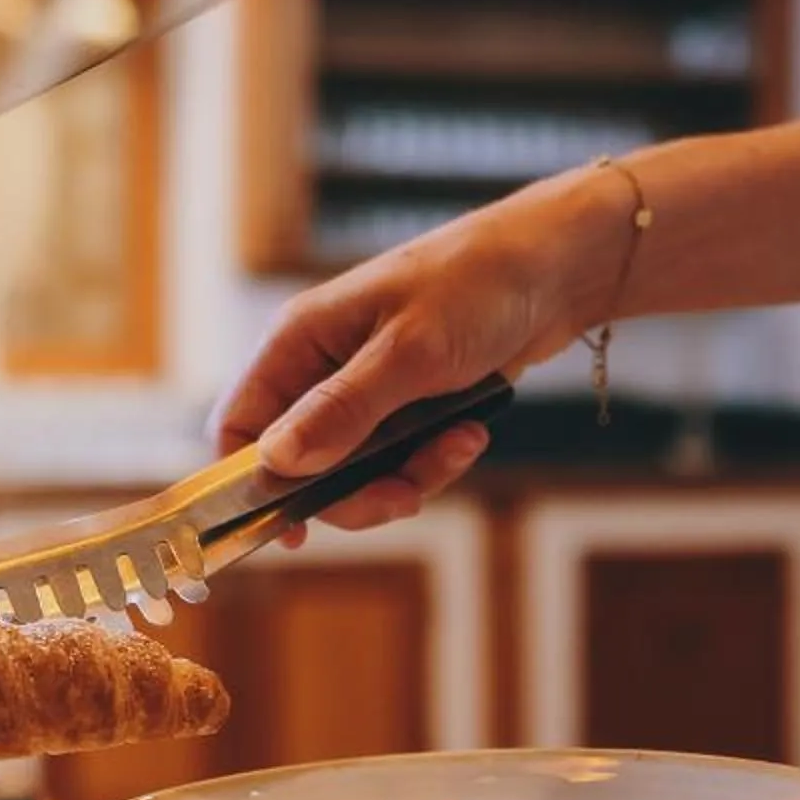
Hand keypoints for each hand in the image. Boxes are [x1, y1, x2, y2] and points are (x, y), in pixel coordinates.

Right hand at [215, 166, 630, 537]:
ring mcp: (366, 386)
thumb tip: (278, 462)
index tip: (291, 531)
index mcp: (300, 339)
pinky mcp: (408, 401)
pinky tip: (471, 434)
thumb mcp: (409, 353)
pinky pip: (400, 457)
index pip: (241, 423)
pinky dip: (434, 459)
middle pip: (302, 462)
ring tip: (458, 447)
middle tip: (405, 497)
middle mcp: (322, 364)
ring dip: (406, 475)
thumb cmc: (477, 286)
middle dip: (354, 489)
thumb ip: (342, 410)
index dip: (252, 483)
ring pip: (356, 468)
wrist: (558, 268)